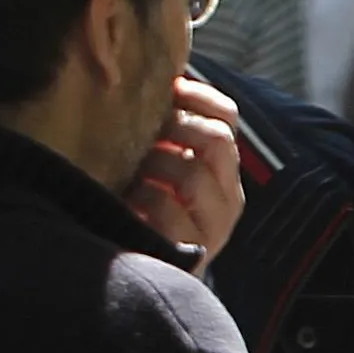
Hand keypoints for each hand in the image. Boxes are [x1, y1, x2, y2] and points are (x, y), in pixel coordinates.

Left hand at [128, 76, 246, 268]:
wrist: (144, 272)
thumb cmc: (141, 211)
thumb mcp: (153, 166)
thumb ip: (158, 132)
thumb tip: (148, 81)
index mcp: (221, 167)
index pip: (226, 116)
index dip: (197, 94)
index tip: (165, 85)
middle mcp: (227, 194)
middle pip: (215, 139)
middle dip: (174, 125)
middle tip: (141, 128)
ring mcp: (214, 226)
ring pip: (192, 174)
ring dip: (153, 164)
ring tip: (129, 168)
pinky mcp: (193, 253)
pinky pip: (169, 211)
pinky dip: (144, 200)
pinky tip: (126, 201)